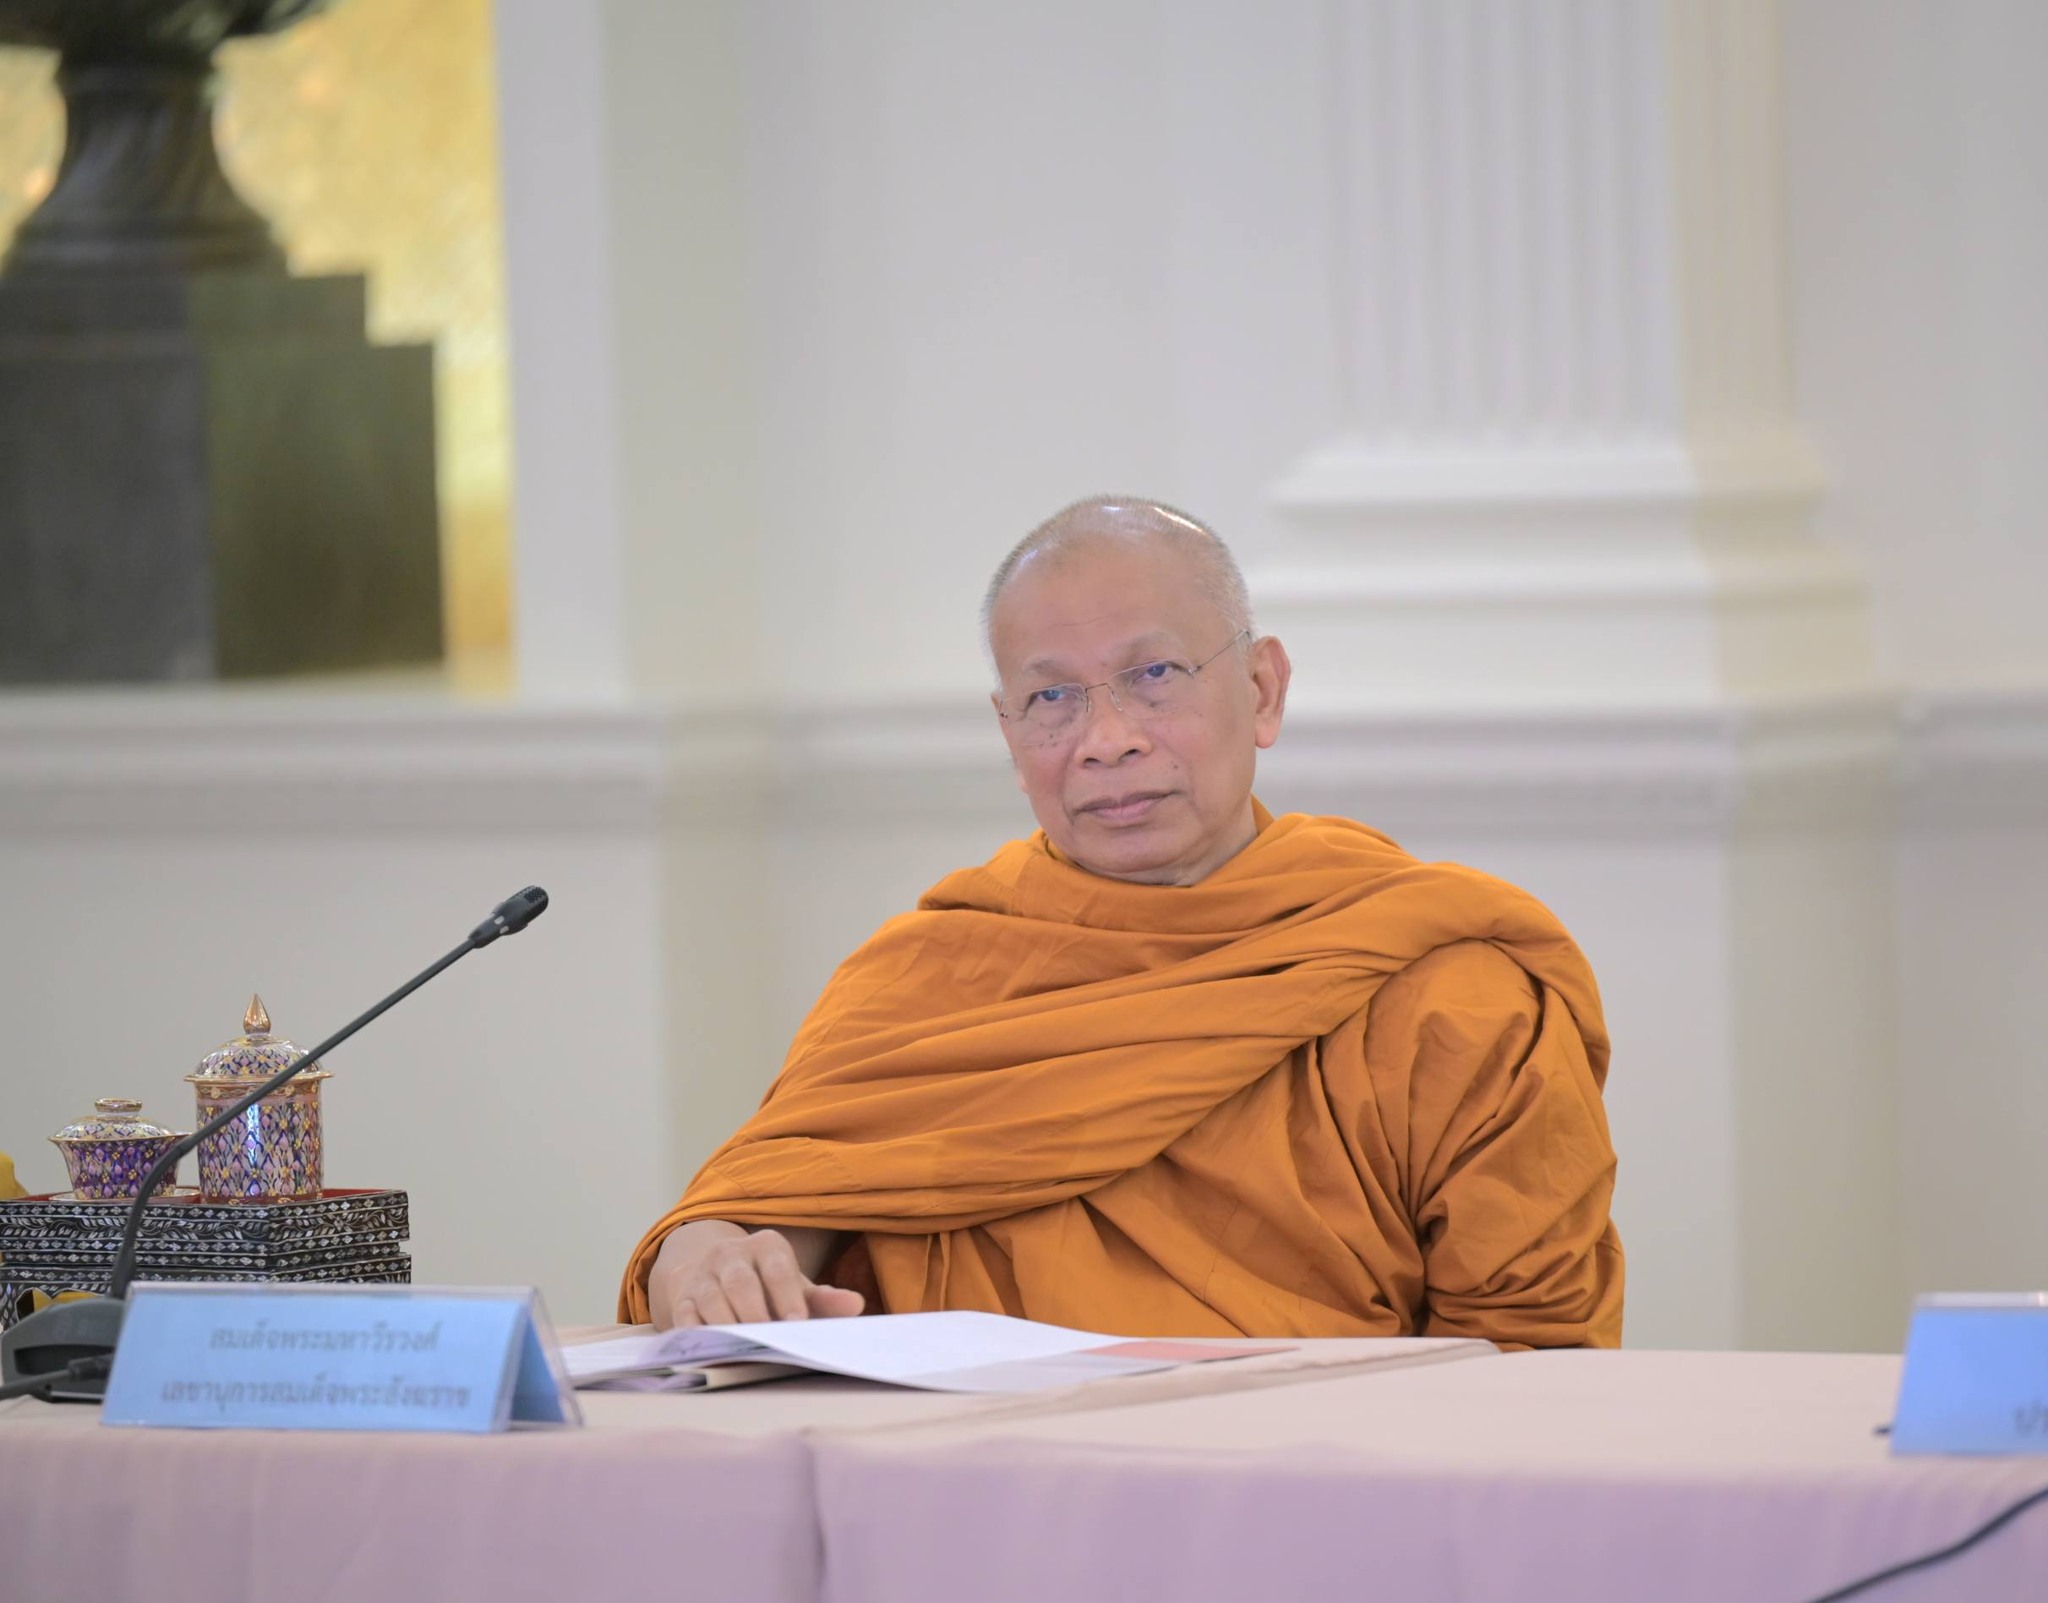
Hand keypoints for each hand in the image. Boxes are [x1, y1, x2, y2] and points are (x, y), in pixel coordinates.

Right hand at [649, 1220, 863, 1328]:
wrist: (715, 1274)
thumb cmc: (767, 1286)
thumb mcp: (795, 1286)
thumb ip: (824, 1298)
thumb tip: (856, 1305)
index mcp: (766, 1245)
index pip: (778, 1268)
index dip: (787, 1295)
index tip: (797, 1322)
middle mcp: (730, 1254)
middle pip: (741, 1282)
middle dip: (754, 1312)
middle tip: (769, 1339)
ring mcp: (702, 1275)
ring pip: (711, 1299)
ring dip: (726, 1326)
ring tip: (742, 1349)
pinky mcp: (682, 1298)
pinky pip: (686, 1317)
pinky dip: (696, 1336)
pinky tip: (709, 1352)